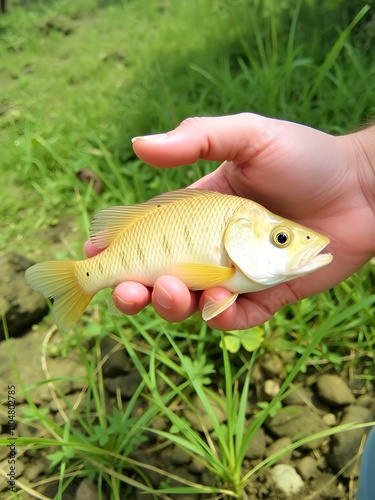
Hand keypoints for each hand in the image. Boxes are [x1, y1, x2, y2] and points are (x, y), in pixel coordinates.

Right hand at [86, 113, 374, 329]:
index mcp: (198, 212)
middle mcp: (211, 247)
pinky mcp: (266, 296)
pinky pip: (234, 318)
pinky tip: (215, 304)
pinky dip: (219, 318)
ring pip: (190, 303)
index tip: (94, 254)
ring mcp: (236, 275)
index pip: (148, 236)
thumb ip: (198, 137)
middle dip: (135, 290)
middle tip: (127, 291)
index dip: (118, 249)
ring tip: (169, 292)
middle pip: (160, 277)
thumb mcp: (249, 135)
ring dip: (171, 306)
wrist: (362, 187)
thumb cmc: (305, 156)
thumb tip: (137, 145)